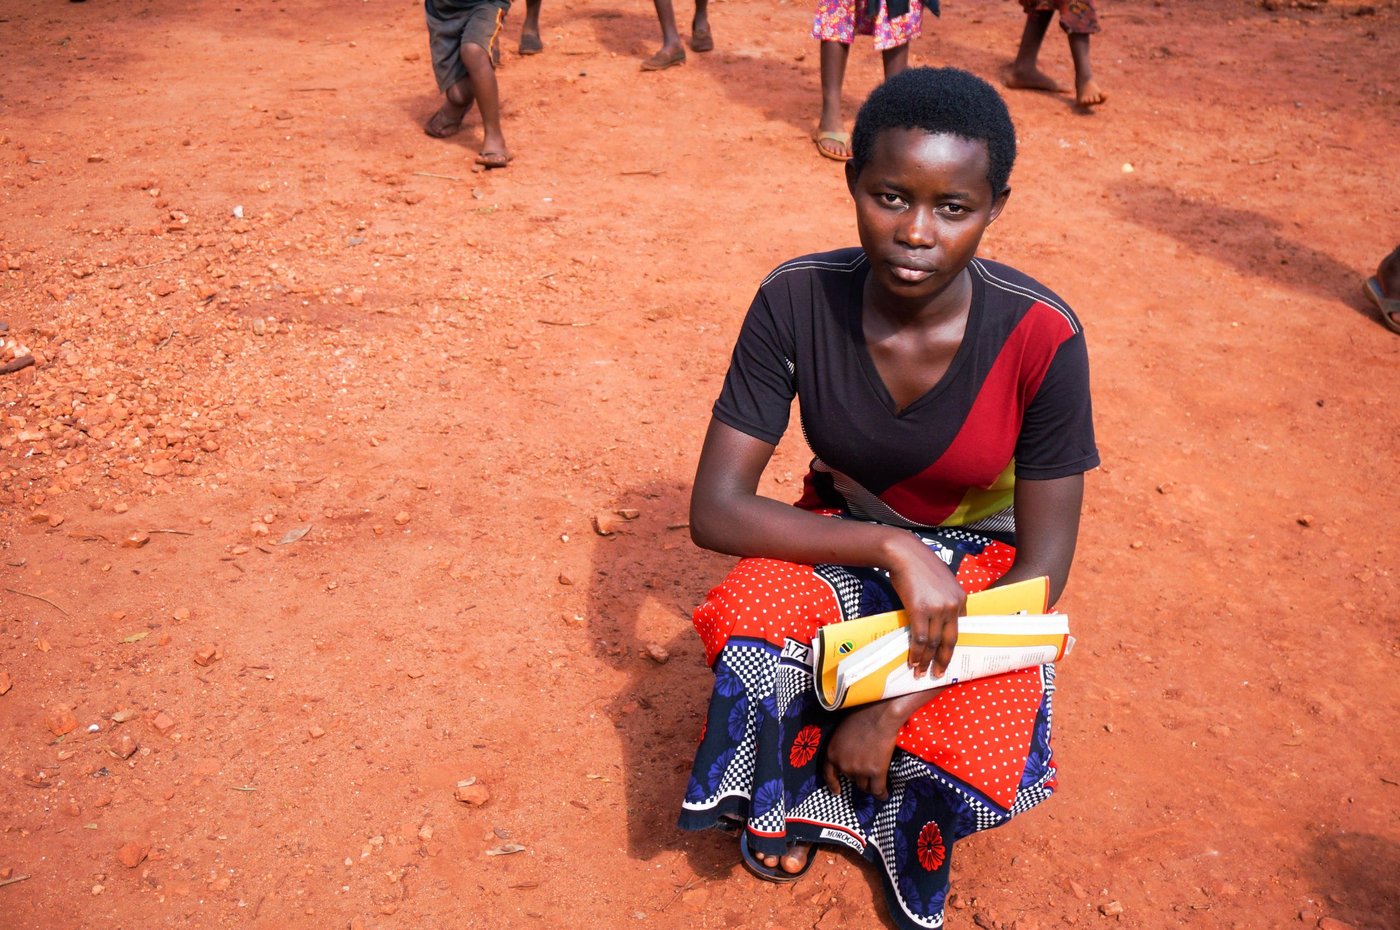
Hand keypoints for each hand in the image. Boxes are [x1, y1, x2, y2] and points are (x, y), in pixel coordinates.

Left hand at [822, 703, 901, 800]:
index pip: (828, 774)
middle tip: (866, 770)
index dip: (833, 784)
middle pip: (851, 779)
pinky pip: (877, 790)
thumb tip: (848, 753)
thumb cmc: (861, 715)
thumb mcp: (842, 731)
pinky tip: (883, 795)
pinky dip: (880, 794)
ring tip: (876, 783)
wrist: (879, 715)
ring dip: (869, 784)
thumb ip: (842, 746)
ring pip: (864, 786)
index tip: (837, 791)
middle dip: (858, 775)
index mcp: (832, 753)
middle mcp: (843, 765)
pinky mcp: (876, 772)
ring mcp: (859, 770)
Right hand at [884, 533, 965, 677]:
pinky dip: (916, 652)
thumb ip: (945, 601)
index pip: (958, 630)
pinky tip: (912, 661)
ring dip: (926, 660)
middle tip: (937, 674)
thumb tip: (939, 621)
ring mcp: (938, 608)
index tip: (945, 659)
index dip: (950, 648)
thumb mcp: (942, 582)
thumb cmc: (921, 566)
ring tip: (920, 672)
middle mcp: (953, 605)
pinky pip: (920, 638)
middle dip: (943, 661)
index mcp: (961, 599)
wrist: (905, 554)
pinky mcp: (920, 610)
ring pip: (934, 643)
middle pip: (950, 641)